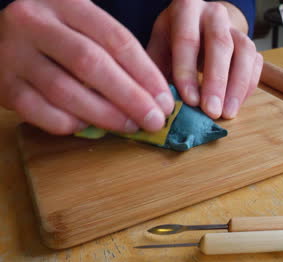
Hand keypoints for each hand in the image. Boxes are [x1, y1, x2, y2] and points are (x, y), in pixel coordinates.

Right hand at [0, 0, 173, 134]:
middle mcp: (36, 23)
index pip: (116, 39)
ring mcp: (14, 53)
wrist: (1, 35)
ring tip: (130, 127)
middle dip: (130, 97)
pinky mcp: (2, 83)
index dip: (146, 73)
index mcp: (67, 4)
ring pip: (65, 90)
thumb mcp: (84, 27)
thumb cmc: (57, 35)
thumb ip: (114, 53)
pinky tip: (89, 126)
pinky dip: (68, 123)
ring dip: (104, 115)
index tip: (165, 100)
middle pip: (92, 64)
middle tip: (154, 120)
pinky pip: (37, 111)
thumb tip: (154, 95)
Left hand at [147, 0, 262, 119]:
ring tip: (227, 113)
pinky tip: (234, 106)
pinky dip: (247, 87)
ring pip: (244, 53)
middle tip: (211, 111)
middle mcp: (215, 14)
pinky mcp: (250, 44)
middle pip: (220, 44)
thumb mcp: (159, 47)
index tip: (189, 101)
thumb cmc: (173, 40)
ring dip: (237, 87)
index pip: (188, 40)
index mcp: (187, 9)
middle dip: (216, 81)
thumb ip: (157, 71)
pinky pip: (256, 64)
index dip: (188, 72)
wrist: (197, 26)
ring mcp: (235, 28)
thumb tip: (160, 104)